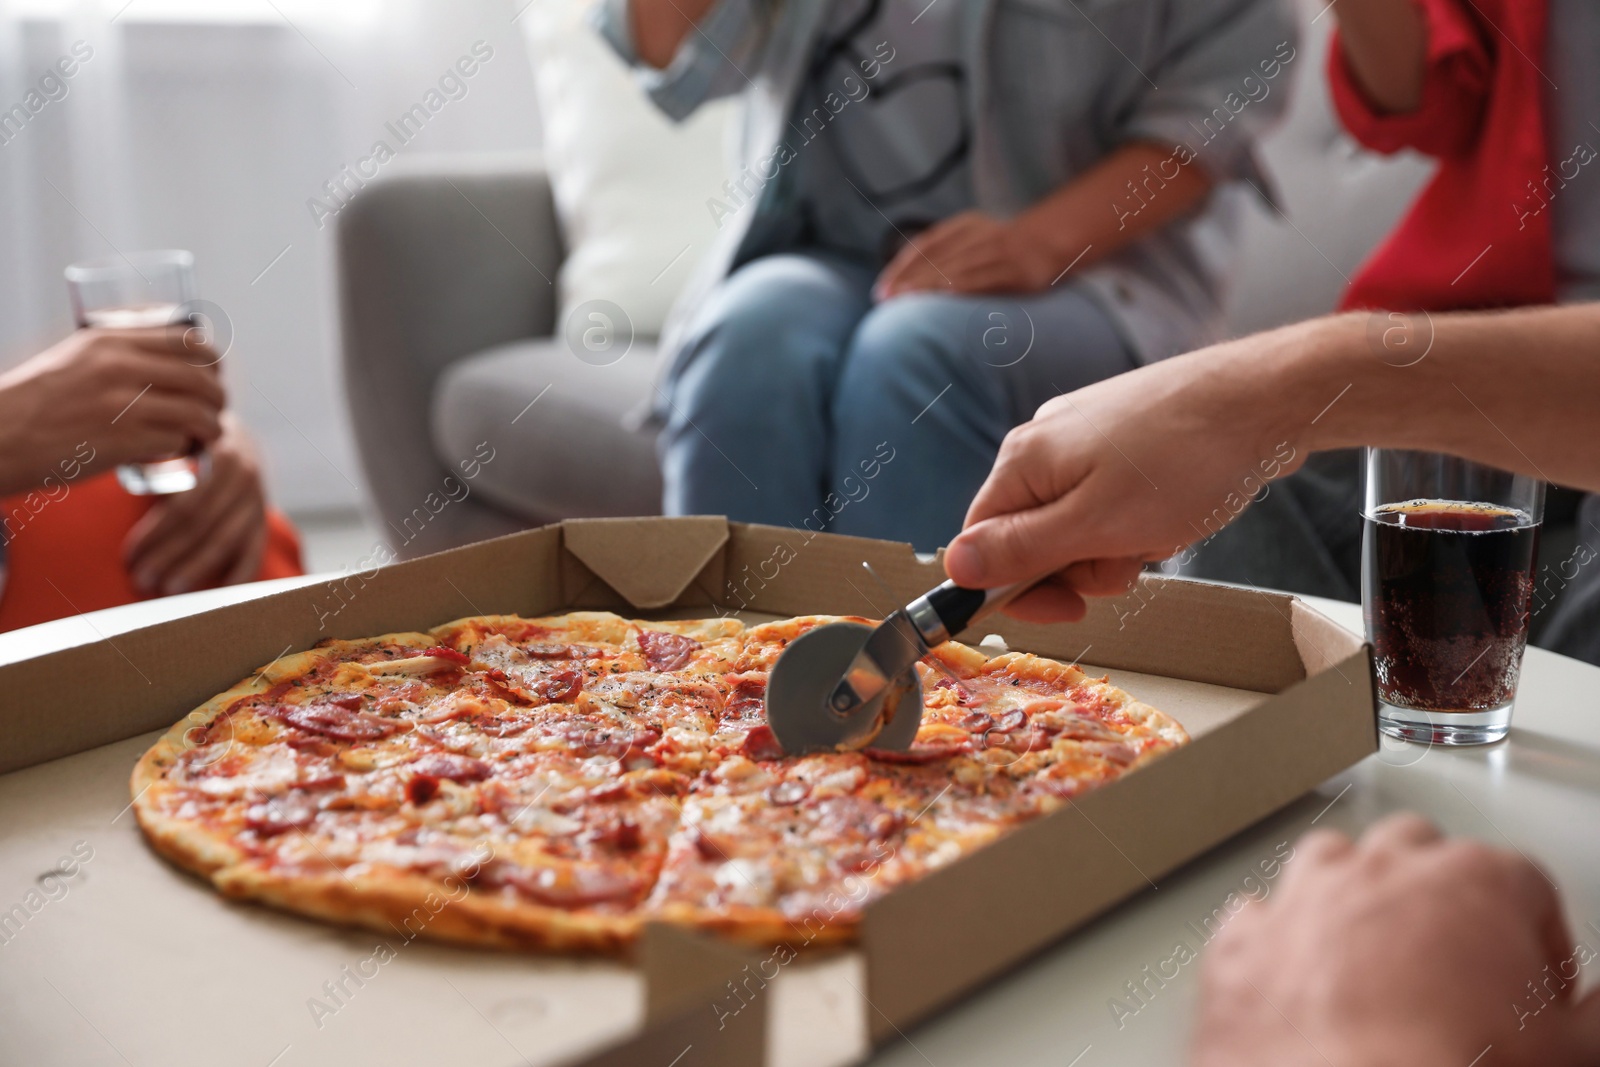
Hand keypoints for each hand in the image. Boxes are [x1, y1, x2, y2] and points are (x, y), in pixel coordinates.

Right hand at [0, 327, 224, 495]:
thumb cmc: (38, 400)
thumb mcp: (76, 357)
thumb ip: (120, 352)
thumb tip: (171, 356)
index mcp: (111, 341)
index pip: (189, 341)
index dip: (213, 360)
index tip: (214, 374)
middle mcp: (119, 368)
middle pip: (202, 379)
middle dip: (218, 397)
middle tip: (215, 410)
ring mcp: (122, 405)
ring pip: (197, 413)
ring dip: (212, 427)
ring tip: (209, 433)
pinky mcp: (122, 441)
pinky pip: (176, 441)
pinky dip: (185, 447)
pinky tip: (181, 450)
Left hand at [124, 411, 269, 595]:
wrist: (229, 434)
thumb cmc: (185, 439)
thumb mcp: (174, 437)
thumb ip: (156, 458)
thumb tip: (126, 474)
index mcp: (220, 455)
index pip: (186, 505)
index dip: (156, 534)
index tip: (129, 555)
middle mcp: (246, 477)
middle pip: (204, 527)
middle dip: (170, 556)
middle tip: (141, 579)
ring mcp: (258, 500)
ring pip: (226, 543)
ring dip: (195, 569)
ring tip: (167, 589)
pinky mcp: (262, 521)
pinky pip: (253, 554)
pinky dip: (238, 577)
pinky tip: (216, 595)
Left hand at [874, 211, 1059, 299]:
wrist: (1055, 242)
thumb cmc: (1006, 250)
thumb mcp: (975, 241)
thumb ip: (947, 255)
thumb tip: (908, 283)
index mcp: (966, 225)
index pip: (925, 245)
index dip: (901, 267)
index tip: (882, 288)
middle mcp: (979, 235)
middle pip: (936, 258)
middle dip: (908, 279)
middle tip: (885, 299)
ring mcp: (999, 252)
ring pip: (956, 268)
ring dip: (928, 285)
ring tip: (905, 301)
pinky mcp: (1017, 271)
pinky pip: (985, 279)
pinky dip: (961, 288)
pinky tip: (943, 298)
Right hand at [943, 323, 1319, 620]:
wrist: (1264, 402)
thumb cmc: (1186, 458)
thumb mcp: (1095, 524)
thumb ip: (1020, 550)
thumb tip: (954, 567)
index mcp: (1023, 461)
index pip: (981, 541)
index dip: (1014, 586)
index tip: (1063, 608)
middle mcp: (1045, 443)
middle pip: (1031, 536)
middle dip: (1078, 565)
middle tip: (1125, 560)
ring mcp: (1086, 439)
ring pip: (1078, 525)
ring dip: (1116, 546)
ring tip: (1158, 529)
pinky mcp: (1125, 441)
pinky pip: (1113, 504)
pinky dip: (1139, 523)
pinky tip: (1171, 513)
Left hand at [1191, 815, 1599, 1066]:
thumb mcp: (1567, 1053)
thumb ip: (1594, 1019)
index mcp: (1473, 882)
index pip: (1526, 887)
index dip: (1538, 944)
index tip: (1539, 987)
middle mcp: (1381, 871)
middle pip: (1420, 852)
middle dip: (1441, 898)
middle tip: (1459, 963)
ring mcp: (1302, 898)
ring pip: (1332, 863)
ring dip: (1355, 897)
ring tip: (1378, 957)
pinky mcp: (1241, 942)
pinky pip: (1261, 919)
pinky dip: (1281, 942)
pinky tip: (1300, 977)